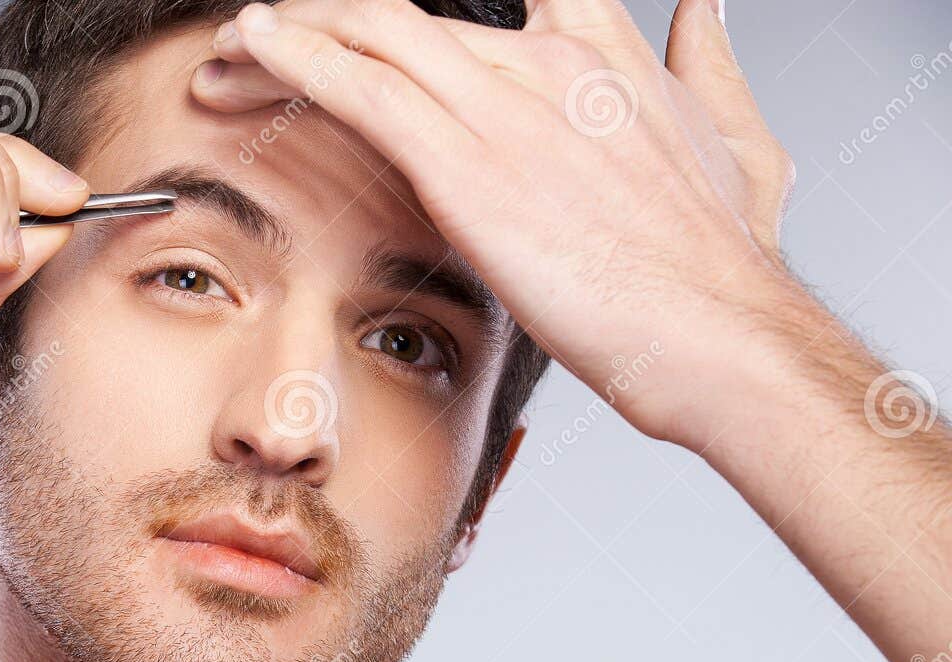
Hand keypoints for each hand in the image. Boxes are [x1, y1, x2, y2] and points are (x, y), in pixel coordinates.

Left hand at [193, 0, 801, 446]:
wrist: (720, 329)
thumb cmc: (719, 263)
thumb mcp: (734, 142)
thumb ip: (706, 69)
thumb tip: (702, 11)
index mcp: (597, 58)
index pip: (496, 1)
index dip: (404, 14)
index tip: (360, 27)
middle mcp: (545, 63)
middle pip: (401, 16)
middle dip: (324, 24)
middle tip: (261, 46)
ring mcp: (504, 104)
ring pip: (369, 32)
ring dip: (287, 34)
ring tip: (228, 52)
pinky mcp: (464, 159)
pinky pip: (358, 85)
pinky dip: (293, 57)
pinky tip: (248, 48)